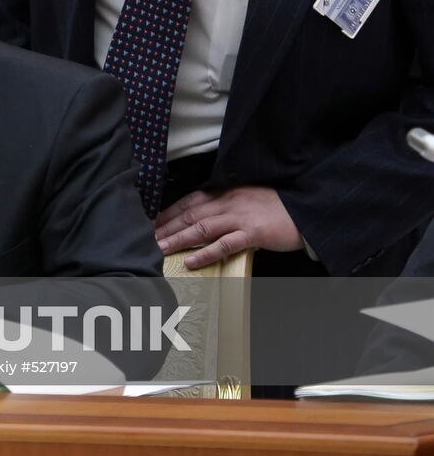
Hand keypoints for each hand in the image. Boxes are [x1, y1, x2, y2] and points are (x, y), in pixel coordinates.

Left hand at [154, 186, 301, 266]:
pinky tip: (191, 261)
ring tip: (160, 249)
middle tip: (147, 238)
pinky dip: (205, 253)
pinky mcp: (253, 233)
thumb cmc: (277, 206)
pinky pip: (225, 245)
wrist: (308, 208)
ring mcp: (240, 218)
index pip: (189, 201)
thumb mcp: (247, 199)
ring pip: (201, 229)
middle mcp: (228, 203)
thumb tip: (206, 217)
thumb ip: (227, 206)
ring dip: (178, 239)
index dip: (169, 212)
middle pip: (190, 214)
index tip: (151, 221)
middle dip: (166, 226)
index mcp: (226, 193)